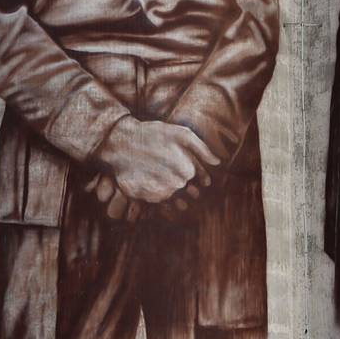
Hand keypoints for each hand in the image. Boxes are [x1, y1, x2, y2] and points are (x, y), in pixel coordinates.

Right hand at [97, 119, 215, 206]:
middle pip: (187, 192)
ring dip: (174, 197)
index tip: (198, 179)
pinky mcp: (143, 198)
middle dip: (187, 188)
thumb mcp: (182, 134)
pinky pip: (157, 204)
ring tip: (167, 186)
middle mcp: (175, 185)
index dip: (199, 179)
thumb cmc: (154, 135)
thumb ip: (203, 149)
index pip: (200, 181)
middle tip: (179, 179)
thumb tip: (217, 162)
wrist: (122, 141)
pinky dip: (160, 201)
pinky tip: (157, 189)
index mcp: (187, 171)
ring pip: (172, 200)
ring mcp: (158, 193)